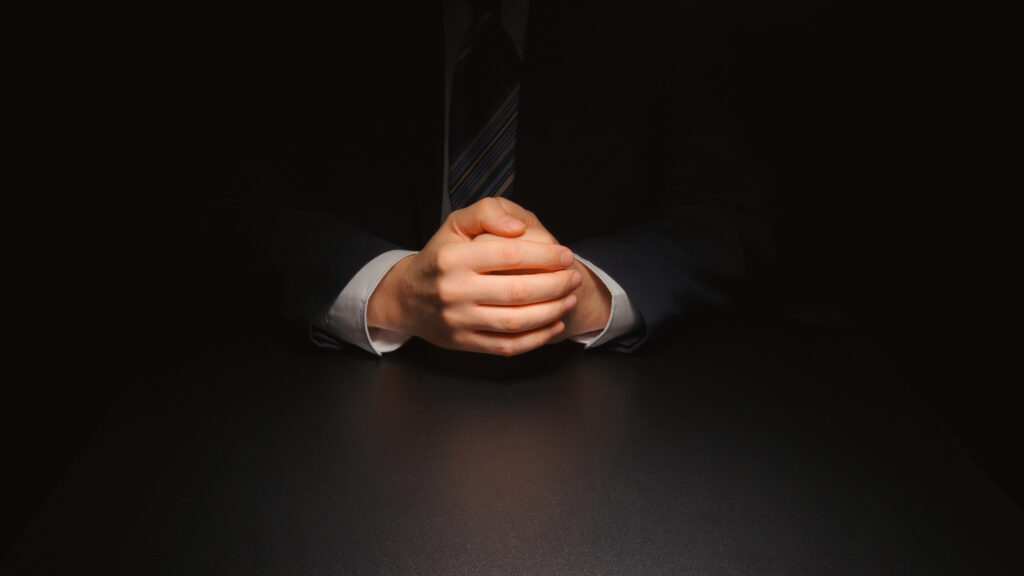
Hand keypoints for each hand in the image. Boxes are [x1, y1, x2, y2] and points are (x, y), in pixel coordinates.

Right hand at [367, 198, 581, 355]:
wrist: (407, 298)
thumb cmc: (440, 256)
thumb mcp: (456, 224)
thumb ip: (487, 213)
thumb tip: (518, 228)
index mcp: (453, 258)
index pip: (511, 254)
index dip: (546, 256)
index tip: (566, 255)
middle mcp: (454, 290)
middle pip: (518, 290)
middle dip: (556, 284)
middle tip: (575, 278)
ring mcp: (459, 320)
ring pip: (516, 321)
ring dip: (552, 311)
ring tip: (570, 298)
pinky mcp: (464, 343)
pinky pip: (507, 346)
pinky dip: (536, 338)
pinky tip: (554, 324)